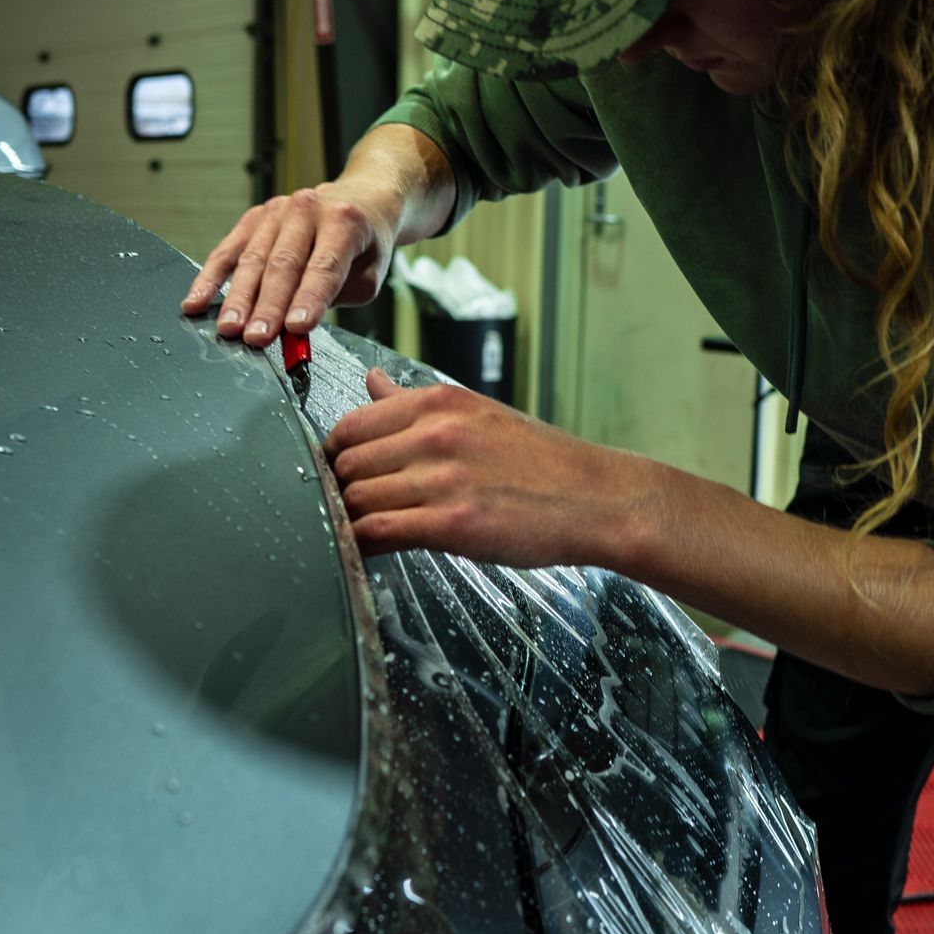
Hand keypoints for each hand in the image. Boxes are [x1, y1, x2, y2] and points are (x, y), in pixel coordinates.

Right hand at [180, 183, 396, 345]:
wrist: (358, 198)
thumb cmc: (364, 243)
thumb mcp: (369, 273)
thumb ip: (336, 298)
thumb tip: (295, 329)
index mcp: (343, 221)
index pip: (324, 267)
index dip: (309, 299)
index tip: (296, 328)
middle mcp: (307, 209)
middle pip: (283, 264)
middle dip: (268, 306)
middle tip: (256, 337)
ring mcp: (276, 211)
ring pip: (252, 259)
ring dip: (238, 299)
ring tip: (229, 328)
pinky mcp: (253, 219)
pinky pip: (227, 251)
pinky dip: (210, 279)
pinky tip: (197, 302)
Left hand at [323, 368, 637, 565]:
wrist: (597, 498)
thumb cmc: (541, 462)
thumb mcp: (477, 413)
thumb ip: (414, 403)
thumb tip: (370, 382)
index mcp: (438, 402)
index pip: (351, 424)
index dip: (336, 455)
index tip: (340, 476)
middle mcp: (436, 434)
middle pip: (347, 463)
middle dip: (338, 491)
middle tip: (345, 512)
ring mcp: (444, 478)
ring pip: (357, 499)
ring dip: (348, 521)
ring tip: (355, 535)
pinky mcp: (453, 523)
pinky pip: (379, 532)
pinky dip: (362, 545)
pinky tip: (368, 552)